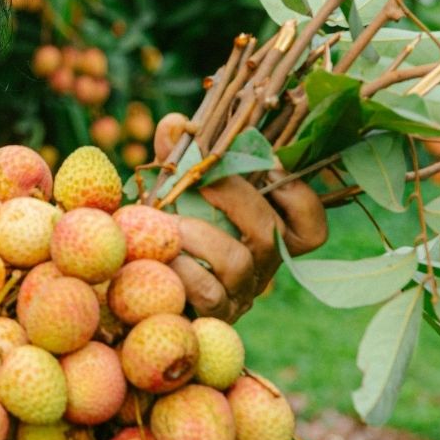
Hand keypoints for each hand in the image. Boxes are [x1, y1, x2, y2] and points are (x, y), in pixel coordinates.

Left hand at [151, 114, 328, 321]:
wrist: (129, 282)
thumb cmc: (161, 233)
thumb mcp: (171, 190)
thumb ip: (177, 157)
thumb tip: (176, 123)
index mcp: (264, 237)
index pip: (310, 228)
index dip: (297, 197)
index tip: (267, 167)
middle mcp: (261, 269)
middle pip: (272, 235)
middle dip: (237, 199)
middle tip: (202, 181)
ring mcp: (239, 295)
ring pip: (240, 262)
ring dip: (201, 234)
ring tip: (169, 223)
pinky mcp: (213, 316)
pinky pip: (209, 293)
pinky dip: (183, 269)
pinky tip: (159, 257)